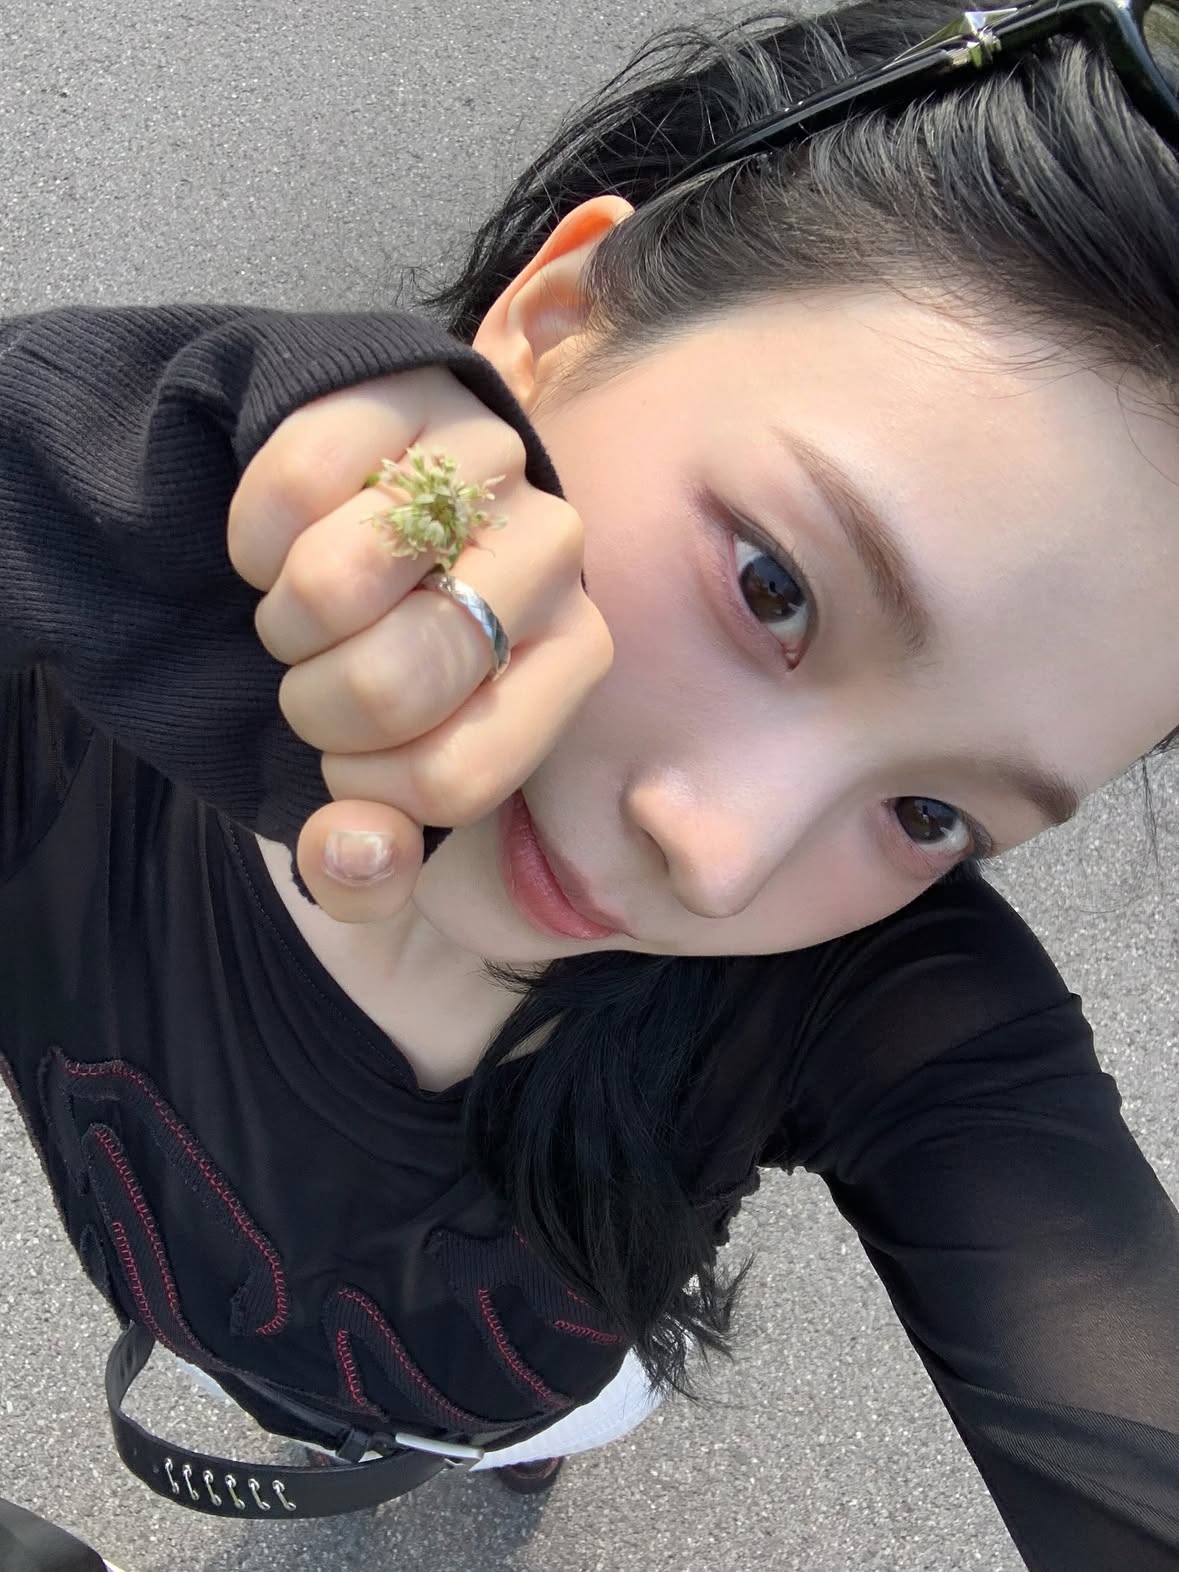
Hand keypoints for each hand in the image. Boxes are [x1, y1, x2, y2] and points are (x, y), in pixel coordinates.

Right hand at [227, 365, 611, 922]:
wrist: (346, 526)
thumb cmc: (381, 666)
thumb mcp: (379, 786)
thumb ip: (370, 869)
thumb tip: (356, 851)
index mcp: (574, 658)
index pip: (452, 778)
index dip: (364, 786)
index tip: (349, 758)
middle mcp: (554, 552)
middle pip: (396, 683)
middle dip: (318, 703)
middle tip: (315, 673)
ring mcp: (485, 457)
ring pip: (337, 581)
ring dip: (284, 618)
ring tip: (305, 608)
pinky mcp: (403, 387)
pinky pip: (291, 486)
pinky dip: (255, 536)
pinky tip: (285, 540)